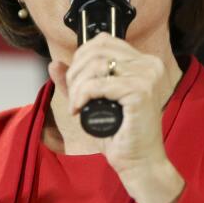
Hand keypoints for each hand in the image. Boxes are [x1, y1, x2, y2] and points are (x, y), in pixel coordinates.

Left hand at [47, 34, 183, 202]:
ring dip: (77, 86)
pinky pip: (98, 85)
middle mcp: (149, 64)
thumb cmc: (119, 133)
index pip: (104, 41)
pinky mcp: (141, 91)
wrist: (139, 162)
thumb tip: (54, 63)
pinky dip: (81, 96)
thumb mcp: (92, 102)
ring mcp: (147, 77)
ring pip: (96, 65)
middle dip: (75, 72)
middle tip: (73, 95)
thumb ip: (75, 82)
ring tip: (76, 105)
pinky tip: (79, 110)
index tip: (75, 81)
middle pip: (97, 50)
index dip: (81, 58)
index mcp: (143, 62)